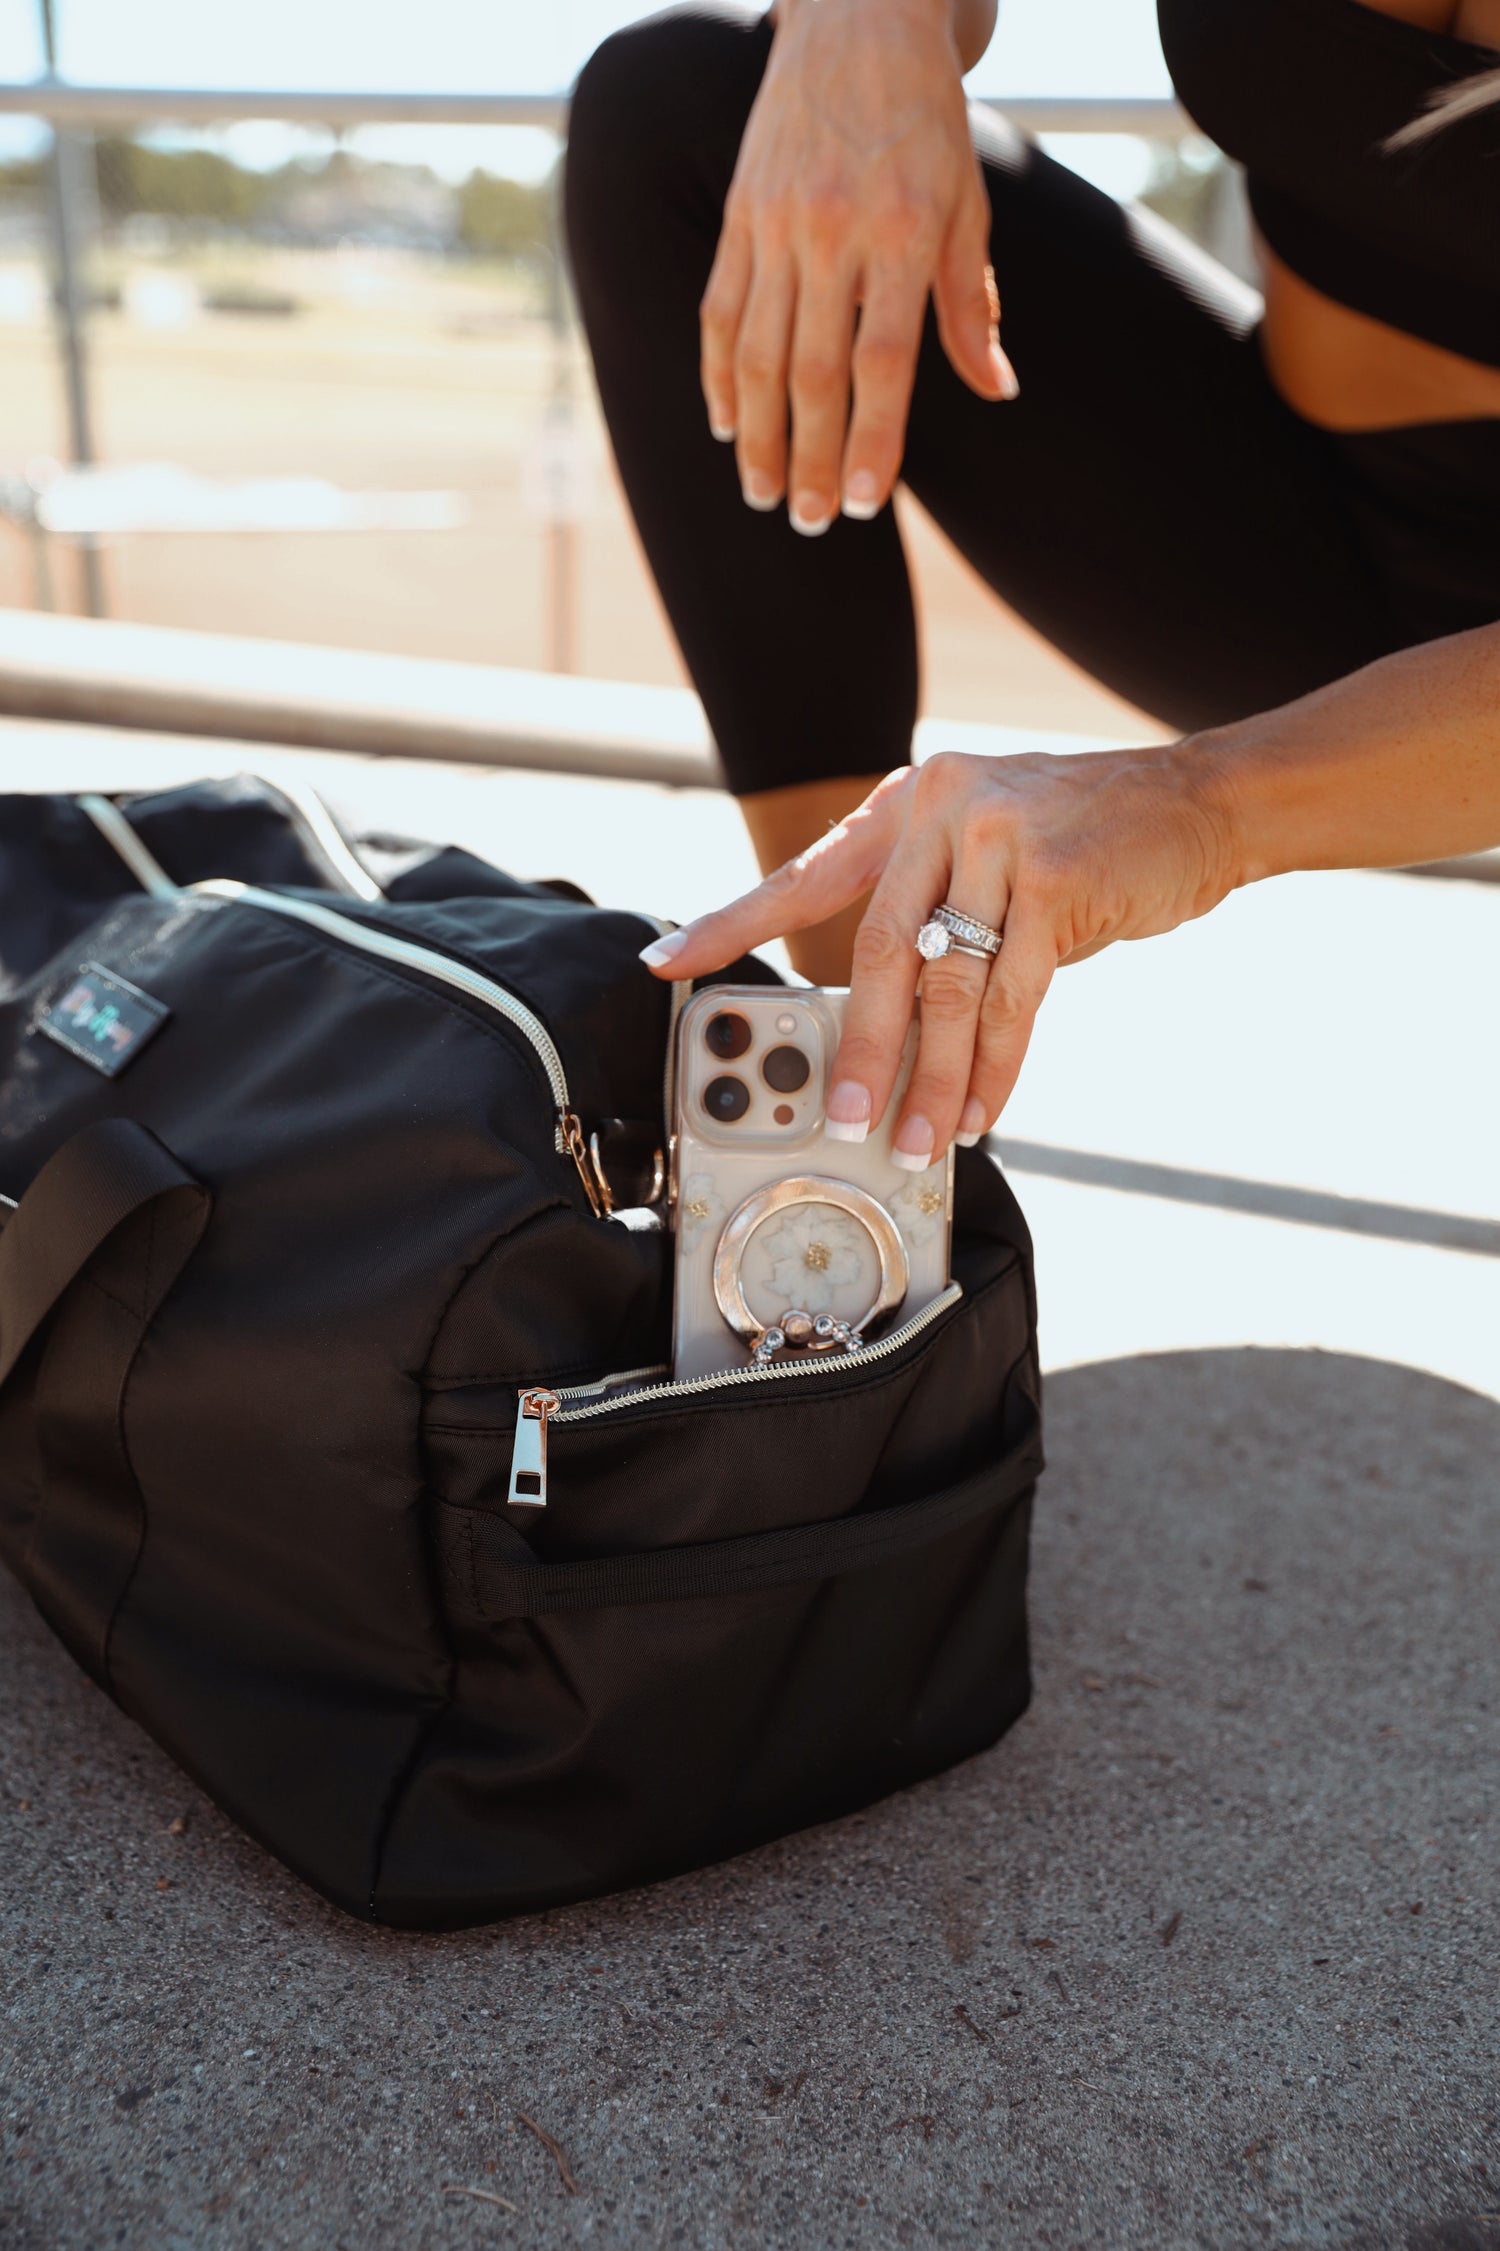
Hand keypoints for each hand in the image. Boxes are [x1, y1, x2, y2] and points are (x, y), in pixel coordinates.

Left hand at [640, 747, 1237, 1160]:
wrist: (1208, 801)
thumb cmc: (1095, 843)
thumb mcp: (996, 850)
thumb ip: (937, 909)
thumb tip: (885, 1027)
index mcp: (911, 801)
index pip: (807, 874)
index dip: (734, 922)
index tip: (668, 964)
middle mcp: (943, 808)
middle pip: (879, 951)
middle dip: (856, 1047)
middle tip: (840, 1117)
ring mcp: (1001, 838)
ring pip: (946, 987)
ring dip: (929, 1078)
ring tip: (912, 1140)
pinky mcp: (1056, 880)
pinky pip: (1011, 1000)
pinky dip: (994, 1069)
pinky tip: (980, 1112)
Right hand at [700, 0, 1015, 533]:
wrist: (857, 19)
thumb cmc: (924, 123)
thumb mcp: (968, 203)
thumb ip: (971, 304)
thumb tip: (996, 389)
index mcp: (903, 235)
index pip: (882, 364)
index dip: (873, 441)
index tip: (867, 505)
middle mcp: (833, 233)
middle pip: (813, 373)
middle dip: (811, 459)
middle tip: (811, 524)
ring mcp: (777, 225)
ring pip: (756, 353)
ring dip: (758, 436)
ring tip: (761, 494)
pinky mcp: (739, 216)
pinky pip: (719, 309)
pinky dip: (718, 375)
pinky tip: (725, 426)